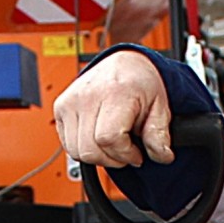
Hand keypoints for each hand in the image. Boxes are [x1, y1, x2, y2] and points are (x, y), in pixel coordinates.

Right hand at [54, 50, 173, 168]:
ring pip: (76, 151)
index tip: (137, 154)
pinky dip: (83, 149)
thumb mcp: (160, 106)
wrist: (124, 63)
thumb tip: (162, 156)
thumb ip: (159, 134)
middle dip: (112, 159)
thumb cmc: (140, 83)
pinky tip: (99, 140)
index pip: (109, 139)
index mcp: (115, 93)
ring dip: (97, 156)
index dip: (125, 154)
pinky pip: (67, 145)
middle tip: (126, 152)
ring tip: (114, 145)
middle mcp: (88, 95)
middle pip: (90, 149)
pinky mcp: (61, 107)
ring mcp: (71, 101)